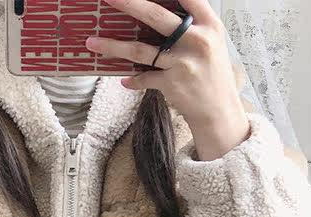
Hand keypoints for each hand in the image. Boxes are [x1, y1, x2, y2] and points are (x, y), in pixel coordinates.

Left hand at [85, 0, 249, 160]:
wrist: (218, 111)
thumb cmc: (212, 74)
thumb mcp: (211, 43)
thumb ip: (193, 25)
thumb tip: (158, 13)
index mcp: (209, 24)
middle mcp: (196, 39)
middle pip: (155, 15)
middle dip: (129, 3)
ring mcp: (182, 62)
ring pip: (139, 49)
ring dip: (112, 46)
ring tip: (92, 42)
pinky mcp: (171, 83)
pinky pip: (143, 77)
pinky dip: (133, 79)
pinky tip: (125, 80)